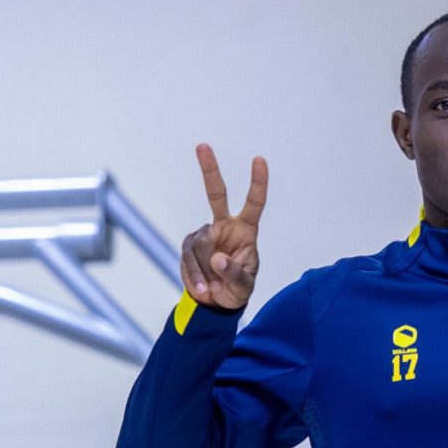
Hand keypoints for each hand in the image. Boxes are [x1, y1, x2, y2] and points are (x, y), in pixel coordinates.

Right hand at [180, 143, 267, 308]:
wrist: (217, 301)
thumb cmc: (237, 288)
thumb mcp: (243, 286)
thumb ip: (234, 273)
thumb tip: (217, 259)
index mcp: (246, 230)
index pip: (254, 202)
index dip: (257, 182)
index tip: (259, 159)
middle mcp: (225, 226)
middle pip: (217, 194)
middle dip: (210, 170)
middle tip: (202, 146)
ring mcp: (205, 234)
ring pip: (201, 243)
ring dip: (206, 270)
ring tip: (214, 286)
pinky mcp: (189, 245)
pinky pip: (188, 257)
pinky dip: (196, 275)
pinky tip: (203, 287)